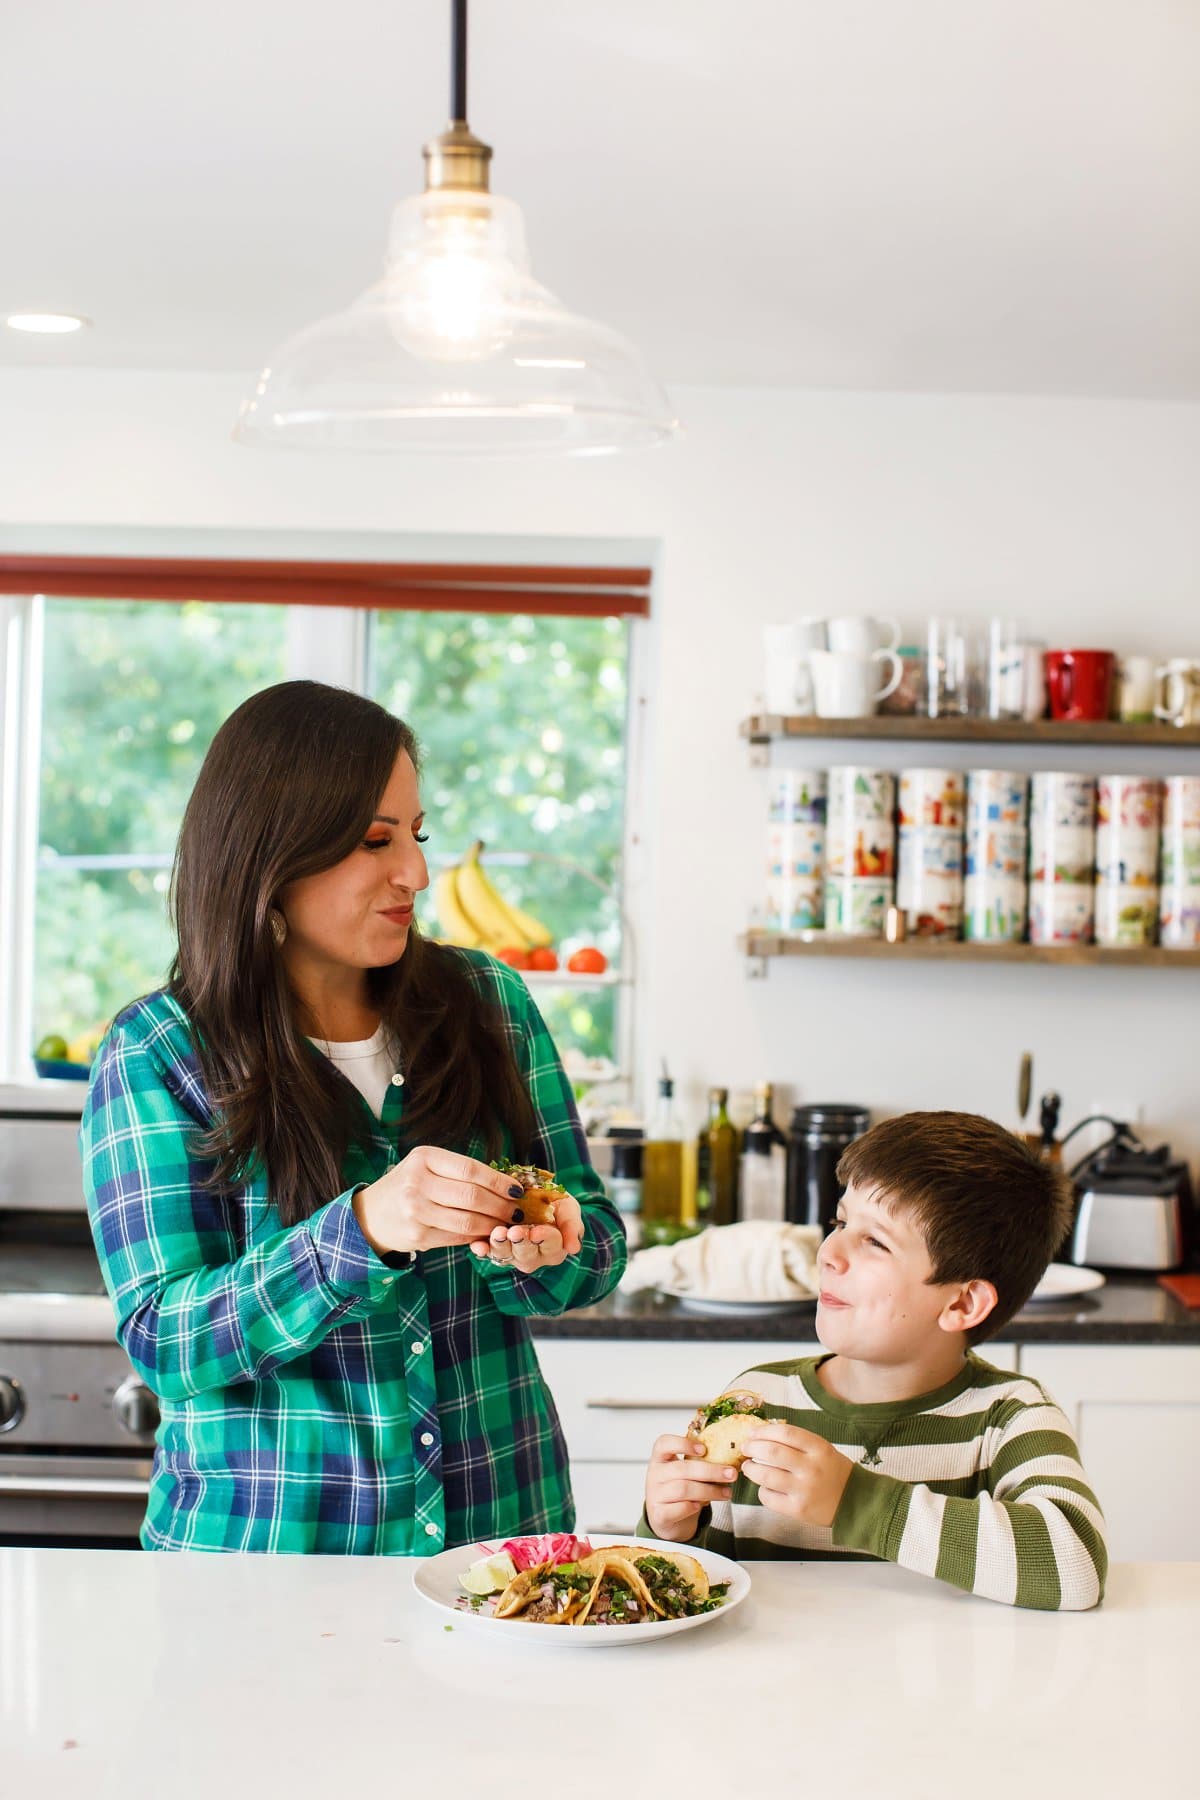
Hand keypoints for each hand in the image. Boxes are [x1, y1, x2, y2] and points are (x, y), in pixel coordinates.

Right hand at [353, 1147, 525, 1256]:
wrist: (372, 1214)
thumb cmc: (409, 1185)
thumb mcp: (427, 1166)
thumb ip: (460, 1172)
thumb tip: (507, 1185)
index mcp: (423, 1158)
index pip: (471, 1170)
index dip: (499, 1181)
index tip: (517, 1190)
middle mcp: (417, 1183)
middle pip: (472, 1196)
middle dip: (501, 1206)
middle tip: (516, 1211)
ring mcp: (416, 1212)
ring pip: (468, 1220)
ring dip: (493, 1225)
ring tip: (506, 1224)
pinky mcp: (418, 1236)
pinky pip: (457, 1237)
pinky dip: (477, 1236)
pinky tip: (486, 1233)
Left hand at [469, 1189, 584, 1272]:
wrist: (534, 1198)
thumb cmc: (555, 1204)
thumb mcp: (568, 1208)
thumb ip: (572, 1225)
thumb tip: (574, 1248)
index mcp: (554, 1247)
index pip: (552, 1245)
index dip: (544, 1238)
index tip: (537, 1231)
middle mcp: (533, 1255)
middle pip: (527, 1254)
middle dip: (520, 1242)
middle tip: (514, 1231)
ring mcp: (513, 1254)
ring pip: (506, 1255)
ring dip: (500, 1245)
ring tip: (498, 1232)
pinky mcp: (495, 1248)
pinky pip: (487, 1253)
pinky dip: (482, 1250)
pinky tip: (477, 1245)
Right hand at [643, 1434, 737, 1542]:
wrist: (666, 1520)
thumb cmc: (680, 1490)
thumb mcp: (684, 1472)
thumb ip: (697, 1462)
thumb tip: (727, 1455)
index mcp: (660, 1458)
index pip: (664, 1443)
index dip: (683, 1443)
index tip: (704, 1449)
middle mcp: (654, 1475)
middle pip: (682, 1469)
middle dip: (711, 1471)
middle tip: (731, 1474)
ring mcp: (655, 1495)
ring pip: (683, 1489)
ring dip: (709, 1491)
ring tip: (726, 1493)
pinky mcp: (659, 1515)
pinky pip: (679, 1509)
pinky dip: (693, 1507)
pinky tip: (702, 1506)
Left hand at [741, 1423, 854, 1528]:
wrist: (854, 1503)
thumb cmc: (833, 1471)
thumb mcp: (822, 1450)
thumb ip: (797, 1442)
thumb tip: (763, 1434)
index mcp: (819, 1449)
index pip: (785, 1432)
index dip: (764, 1431)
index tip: (753, 1433)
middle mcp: (811, 1468)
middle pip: (771, 1452)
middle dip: (752, 1448)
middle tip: (746, 1448)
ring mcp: (804, 1490)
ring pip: (766, 1475)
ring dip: (751, 1469)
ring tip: (748, 1467)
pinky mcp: (798, 1510)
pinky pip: (769, 1497)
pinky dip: (762, 1490)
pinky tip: (765, 1486)